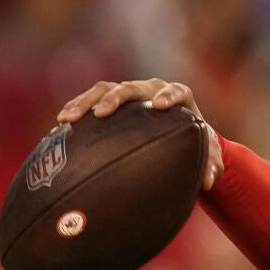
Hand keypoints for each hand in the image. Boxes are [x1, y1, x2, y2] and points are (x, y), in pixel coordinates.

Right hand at [57, 79, 224, 189]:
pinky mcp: (110, 102)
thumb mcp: (206, 154)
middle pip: (132, 88)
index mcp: (179, 96)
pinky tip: (57, 130)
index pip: (176, 91)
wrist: (176, 138)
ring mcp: (129, 95)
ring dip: (84, 102)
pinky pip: (89, 103)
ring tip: (66, 119)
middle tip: (102, 112)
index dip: (168, 95)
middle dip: (115, 98)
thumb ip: (212, 165)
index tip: (159, 105)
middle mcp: (152, 90)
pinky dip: (75, 113)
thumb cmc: (193, 144)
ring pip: (104, 90)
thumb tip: (210, 181)